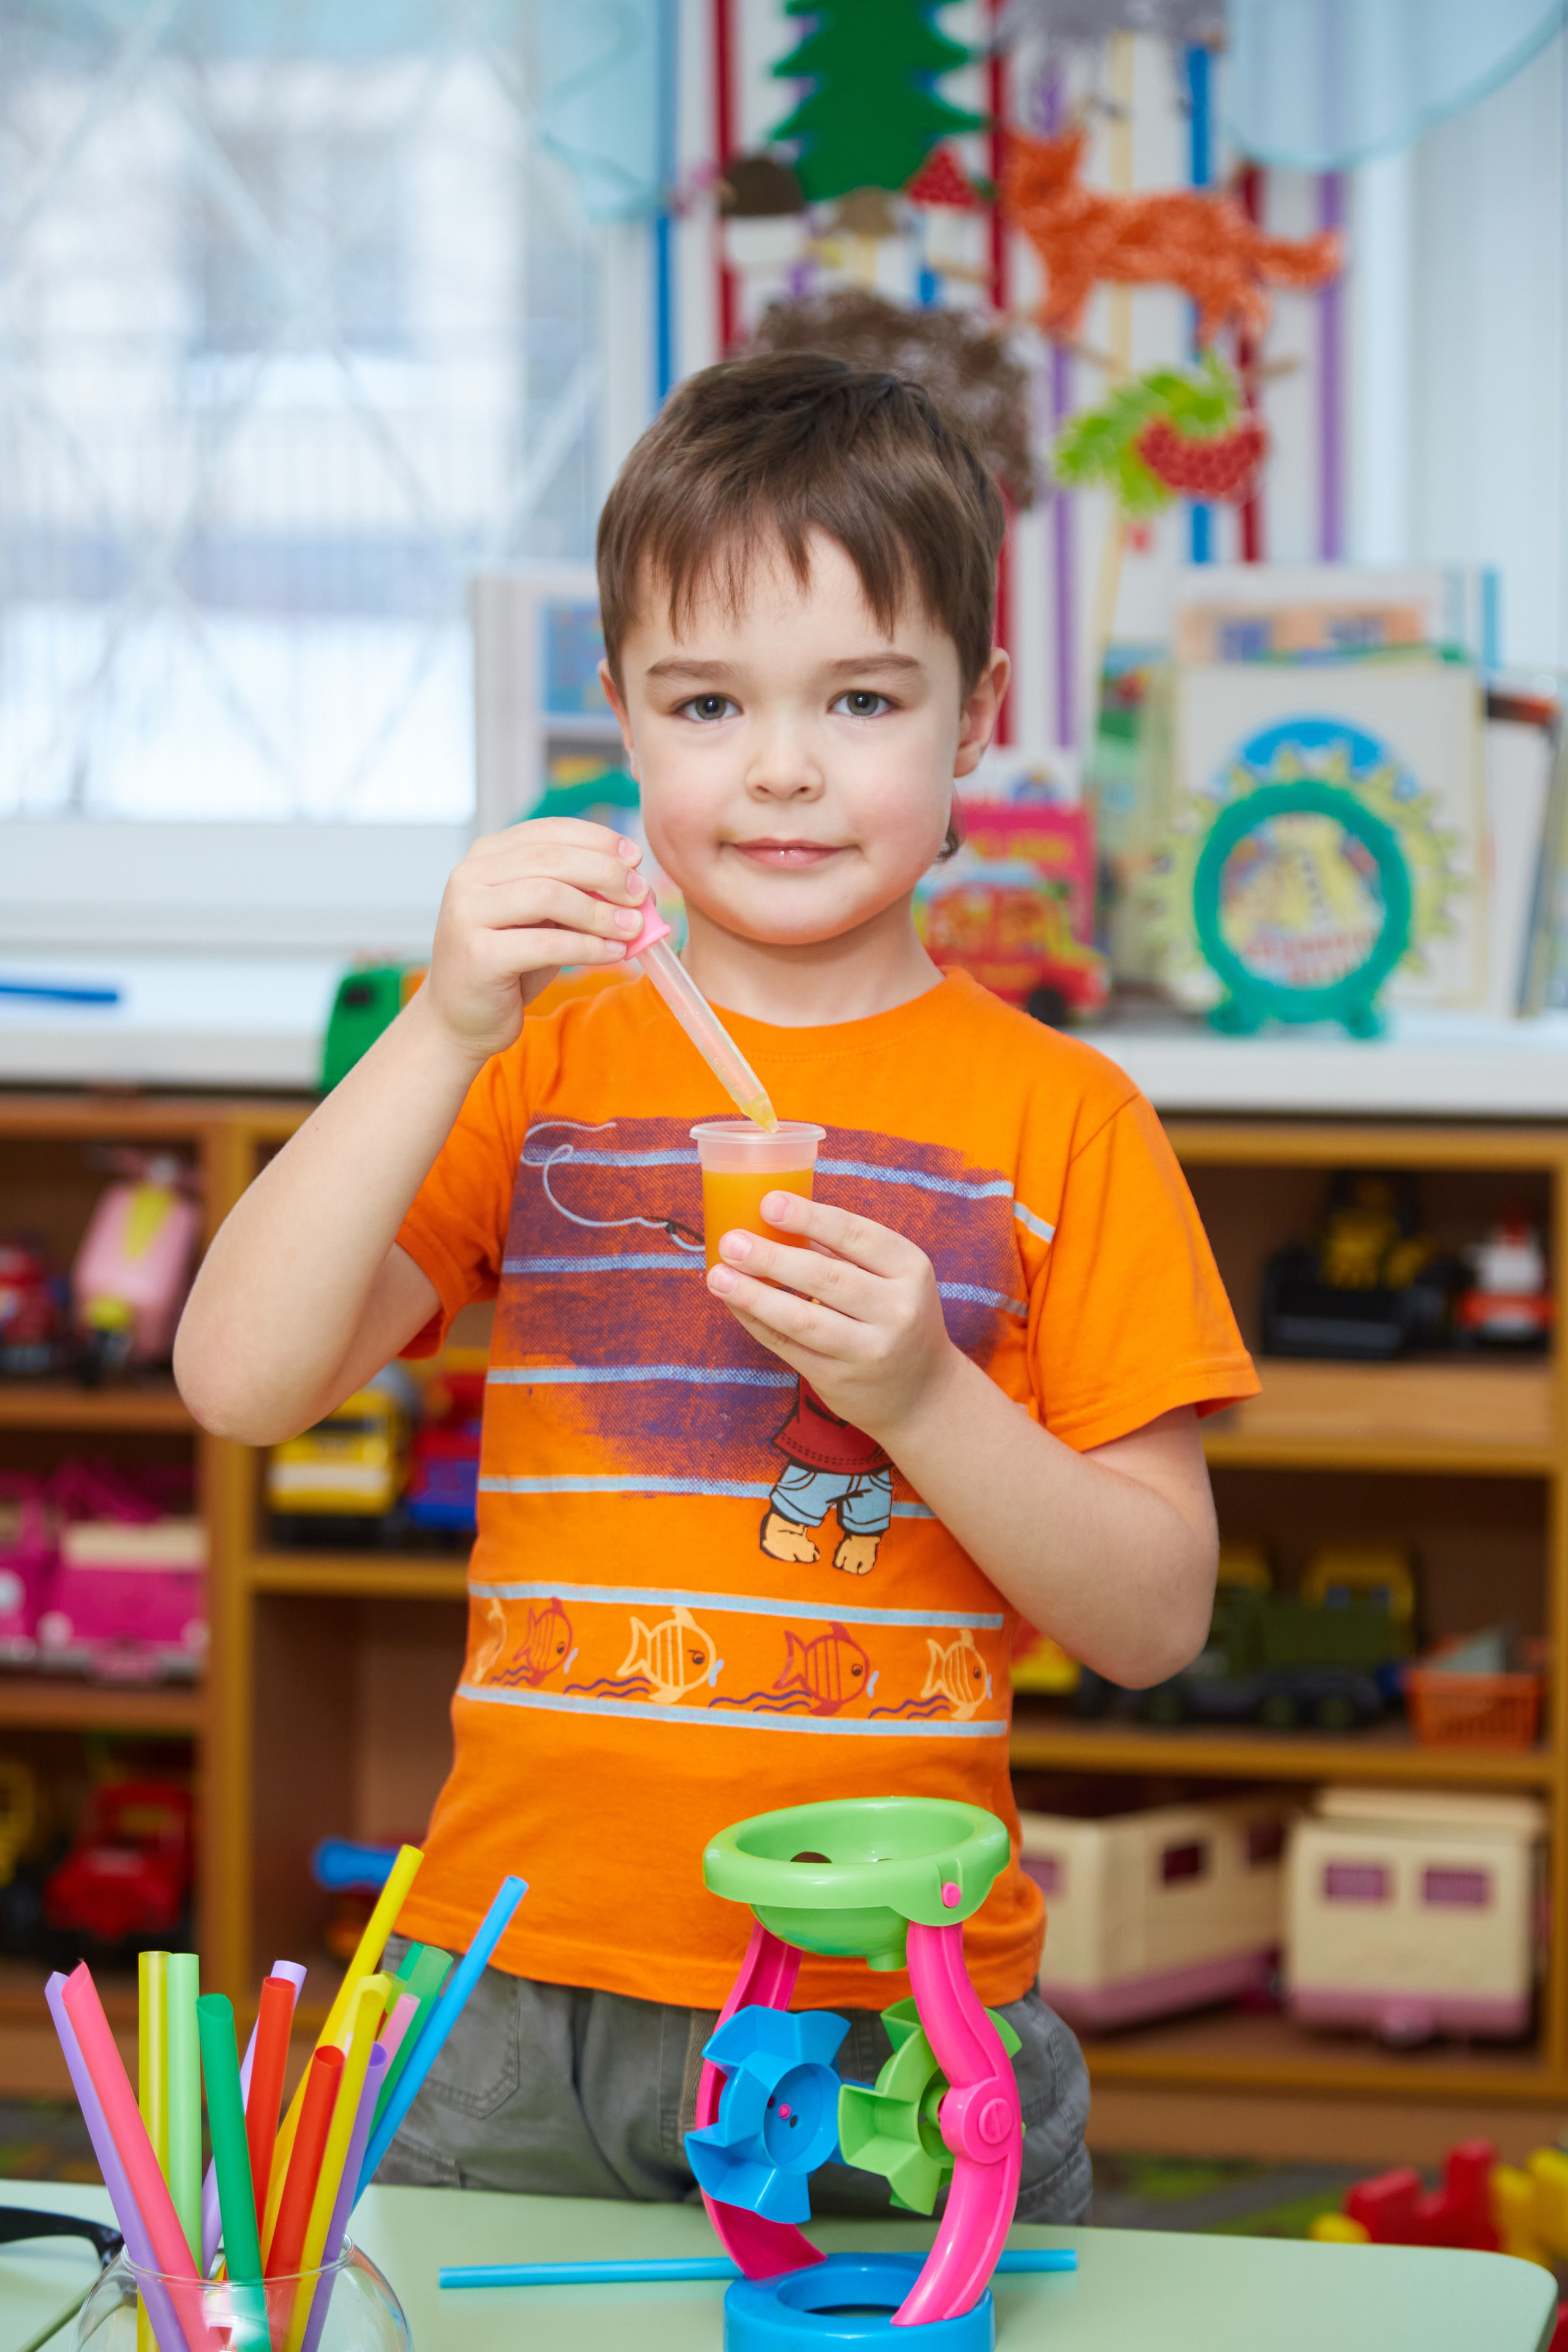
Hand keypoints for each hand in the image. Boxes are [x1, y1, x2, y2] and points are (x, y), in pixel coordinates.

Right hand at [423, 820, 647, 1066]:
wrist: (461, 1018)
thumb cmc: (509, 965)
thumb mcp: (544, 919)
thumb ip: (574, 893)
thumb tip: (632, 880)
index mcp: (486, 856)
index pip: (550, 832)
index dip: (598, 840)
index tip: (635, 857)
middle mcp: (469, 876)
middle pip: (552, 859)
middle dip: (606, 873)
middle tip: (641, 893)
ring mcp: (467, 913)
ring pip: (548, 896)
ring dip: (599, 912)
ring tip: (632, 927)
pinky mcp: (476, 954)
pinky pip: (546, 944)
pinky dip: (588, 947)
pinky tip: (613, 953)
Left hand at [707, 1193, 960, 1443]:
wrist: (923, 1393)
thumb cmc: (896, 1315)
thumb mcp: (893, 1276)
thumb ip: (845, 1250)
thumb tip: (775, 1215)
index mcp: (911, 1268)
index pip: (856, 1235)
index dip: (810, 1218)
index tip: (768, 1203)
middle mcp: (896, 1310)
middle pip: (826, 1278)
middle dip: (772, 1258)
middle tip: (731, 1241)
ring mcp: (868, 1350)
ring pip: (802, 1319)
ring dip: (754, 1295)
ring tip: (718, 1275)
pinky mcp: (839, 1380)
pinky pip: (788, 1346)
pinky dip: (756, 1322)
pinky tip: (733, 1302)